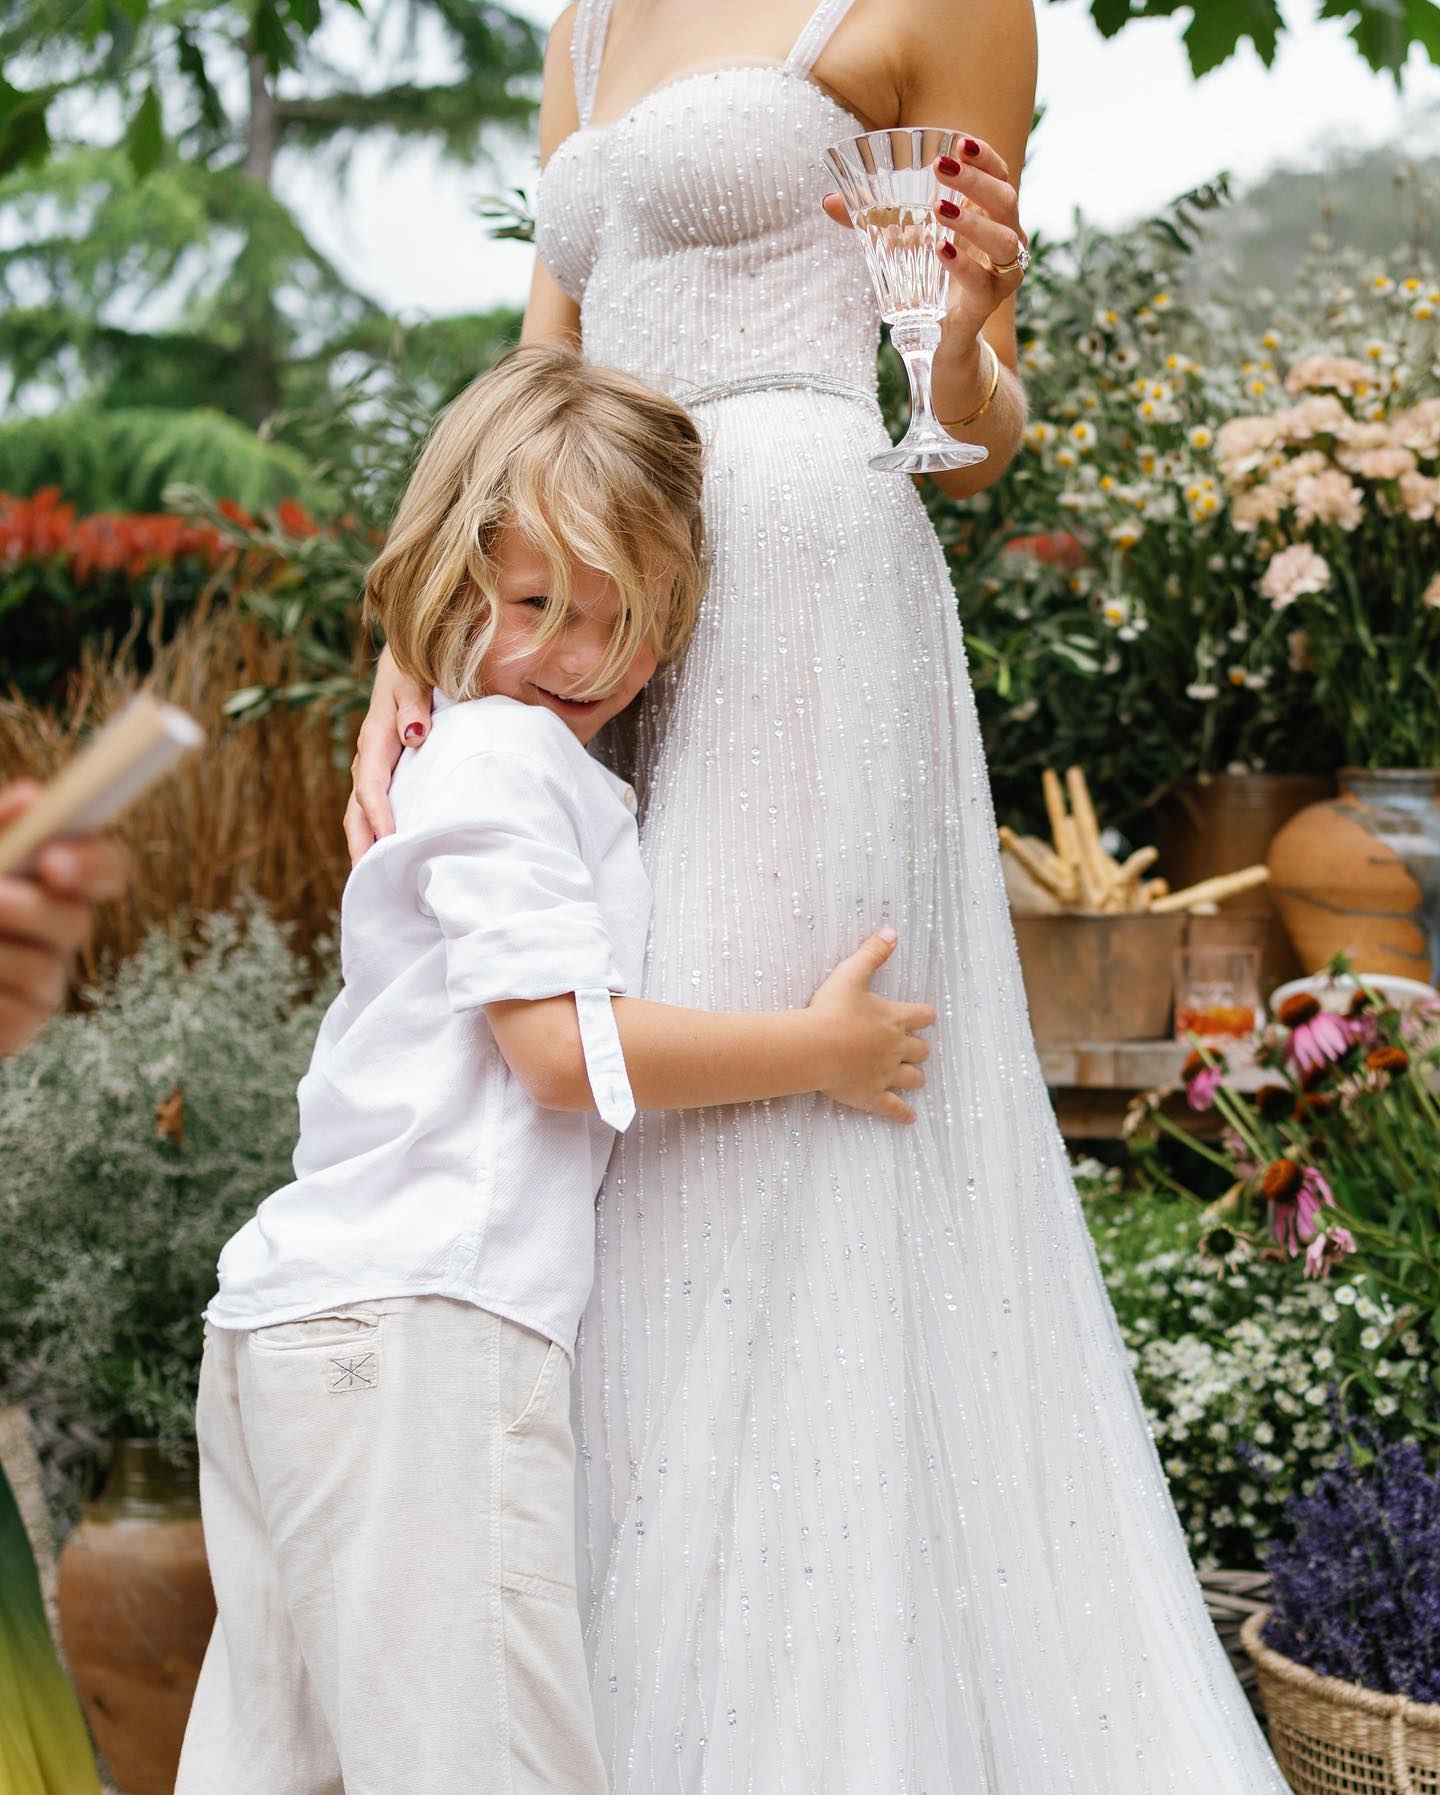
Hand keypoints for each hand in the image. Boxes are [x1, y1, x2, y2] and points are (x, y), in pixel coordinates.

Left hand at [0, 781, 127, 1058]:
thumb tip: (32, 796)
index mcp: (45, 882)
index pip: (106, 870)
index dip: (95, 864)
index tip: (54, 861)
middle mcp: (52, 931)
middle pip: (76, 922)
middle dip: (26, 910)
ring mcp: (39, 983)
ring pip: (43, 970)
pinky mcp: (18, 1028)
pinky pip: (16, 1016)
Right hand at [345, 645, 432, 864]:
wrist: (407, 661)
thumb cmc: (415, 669)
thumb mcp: (415, 677)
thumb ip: (414, 704)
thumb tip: (413, 735)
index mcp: (375, 738)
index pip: (370, 783)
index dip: (378, 813)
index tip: (390, 841)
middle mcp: (367, 759)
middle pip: (356, 810)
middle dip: (360, 846)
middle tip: (367, 882)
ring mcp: (372, 770)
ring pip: (360, 815)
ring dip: (365, 847)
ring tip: (374, 883)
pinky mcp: (383, 776)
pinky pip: (373, 810)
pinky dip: (376, 836)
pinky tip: (389, 858)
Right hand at [807, 927, 934, 1123]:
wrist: (816, 1047)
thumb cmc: (831, 1009)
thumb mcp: (851, 974)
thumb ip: (873, 952)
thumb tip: (891, 931)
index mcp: (894, 1019)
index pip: (923, 1016)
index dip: (924, 1016)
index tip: (923, 1017)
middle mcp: (896, 1048)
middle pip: (921, 1051)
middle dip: (918, 1049)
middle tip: (910, 1048)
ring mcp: (886, 1074)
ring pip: (914, 1078)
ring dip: (914, 1077)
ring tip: (911, 1077)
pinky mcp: (873, 1096)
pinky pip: (894, 1109)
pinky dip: (903, 1114)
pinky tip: (909, 1118)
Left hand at [823, 133, 1026, 386]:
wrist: (941, 338)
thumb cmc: (930, 278)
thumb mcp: (903, 241)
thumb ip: (874, 218)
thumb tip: (828, 201)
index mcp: (990, 216)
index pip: (1000, 176)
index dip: (986, 158)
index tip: (961, 142)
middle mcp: (1006, 238)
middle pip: (1006, 199)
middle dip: (976, 180)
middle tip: (942, 167)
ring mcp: (1002, 272)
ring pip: (1004, 239)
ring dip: (973, 222)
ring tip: (940, 209)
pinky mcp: (989, 302)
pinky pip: (981, 280)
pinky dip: (962, 264)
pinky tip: (940, 250)